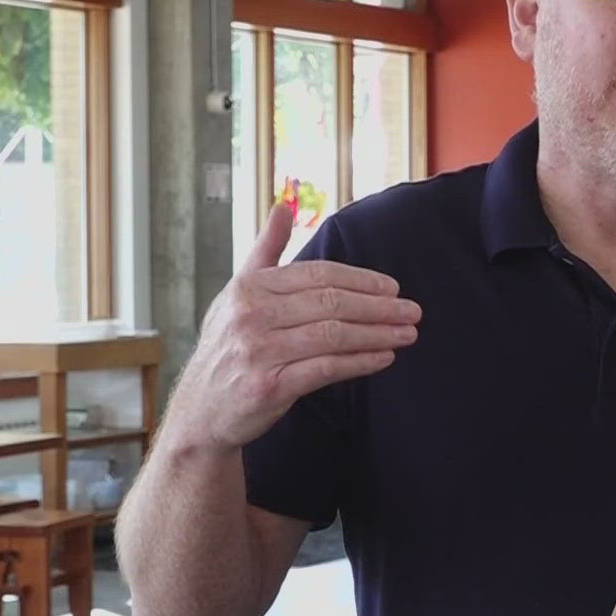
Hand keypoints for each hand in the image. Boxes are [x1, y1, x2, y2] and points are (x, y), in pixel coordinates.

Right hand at [165, 201, 420, 449]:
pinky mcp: (270, 386)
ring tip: (407, 334)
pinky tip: (384, 358)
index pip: (318, 275)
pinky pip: (326, 369)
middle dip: (378, 306)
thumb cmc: (229, 346)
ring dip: (377, 334)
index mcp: (250, 288)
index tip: (393, 288)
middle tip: (412, 311)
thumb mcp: (237, 293)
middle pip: (330, 303)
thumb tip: (282, 206)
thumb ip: (265, 250)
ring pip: (333, 335)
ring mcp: (260, 351)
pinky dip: (360, 362)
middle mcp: (252, 316)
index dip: (361, 279)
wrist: (202, 409)